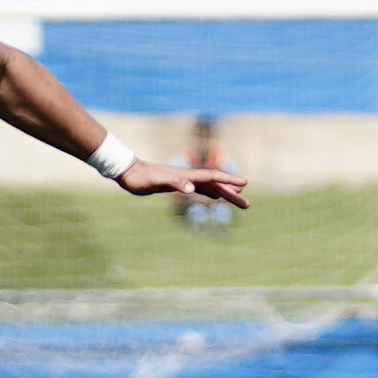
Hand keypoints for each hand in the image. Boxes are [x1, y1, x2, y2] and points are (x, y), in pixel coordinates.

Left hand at [117, 160, 253, 211]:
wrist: (129, 172)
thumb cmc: (142, 178)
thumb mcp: (157, 182)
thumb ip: (175, 183)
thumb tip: (192, 189)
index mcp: (187, 175)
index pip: (213, 177)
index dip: (229, 180)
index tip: (244, 184)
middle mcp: (189, 177)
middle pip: (216, 185)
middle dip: (232, 193)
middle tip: (247, 205)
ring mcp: (184, 181)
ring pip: (210, 188)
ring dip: (225, 194)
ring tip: (239, 201)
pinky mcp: (178, 185)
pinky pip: (200, 190)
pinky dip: (211, 194)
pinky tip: (216, 198)